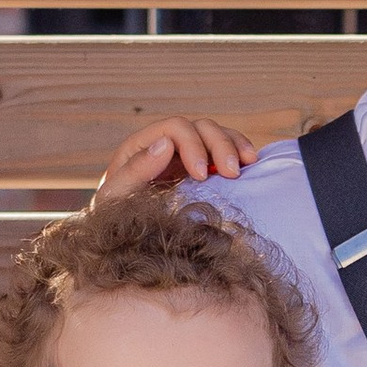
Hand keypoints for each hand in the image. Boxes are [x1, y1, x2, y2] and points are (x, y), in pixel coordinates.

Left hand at [93, 116, 259, 203]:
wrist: (123, 239)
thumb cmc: (115, 219)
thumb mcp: (116, 198)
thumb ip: (136, 171)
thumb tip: (165, 144)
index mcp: (143, 146)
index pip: (175, 128)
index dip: (193, 145)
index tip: (202, 175)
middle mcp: (166, 145)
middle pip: (201, 127)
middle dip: (219, 145)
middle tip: (231, 173)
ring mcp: (185, 156)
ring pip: (216, 134)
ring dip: (235, 145)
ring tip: (247, 165)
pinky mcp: (201, 169)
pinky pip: (225, 150)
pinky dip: (240, 152)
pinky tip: (251, 164)